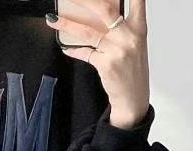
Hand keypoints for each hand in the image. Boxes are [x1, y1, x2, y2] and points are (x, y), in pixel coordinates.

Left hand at [47, 0, 150, 128]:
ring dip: (68, 24)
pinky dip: (73, 50)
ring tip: (53, 20)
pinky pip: (85, 53)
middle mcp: (129, 36)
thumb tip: (98, 15)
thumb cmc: (132, 71)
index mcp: (139, 28)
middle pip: (105, 10)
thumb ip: (120, 28)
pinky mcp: (105, 64)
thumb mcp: (133, 44)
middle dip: (85, 1)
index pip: (136, 1)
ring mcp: (117, 50)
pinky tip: (65, 47)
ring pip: (88, 32)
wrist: (133, 98)